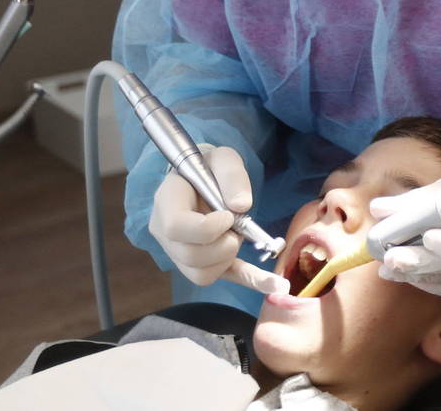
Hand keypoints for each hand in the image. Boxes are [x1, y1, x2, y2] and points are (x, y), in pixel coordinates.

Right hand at [148, 144, 288, 294]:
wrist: (201, 179)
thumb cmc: (208, 166)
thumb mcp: (222, 156)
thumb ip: (231, 175)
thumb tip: (242, 206)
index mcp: (167, 201)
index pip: (176, 227)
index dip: (205, 228)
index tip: (228, 216)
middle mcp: (165, 231)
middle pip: (190, 255)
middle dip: (223, 245)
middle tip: (236, 226)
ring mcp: (178, 252)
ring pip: (201, 274)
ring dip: (229, 259)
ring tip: (236, 236)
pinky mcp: (198, 264)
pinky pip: (221, 279)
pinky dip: (250, 281)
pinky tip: (275, 284)